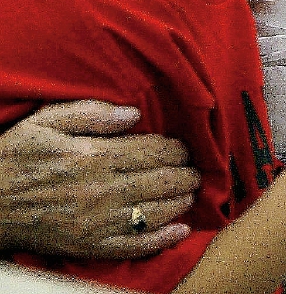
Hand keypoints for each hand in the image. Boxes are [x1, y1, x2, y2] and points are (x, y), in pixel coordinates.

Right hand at [0, 100, 199, 258]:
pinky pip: (134, 246)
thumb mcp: (46, 122)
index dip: (176, 149)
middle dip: (185, 174)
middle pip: (162, 181)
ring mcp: (98, 222)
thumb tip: (133, 114)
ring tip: (189, 193)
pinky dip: (162, 239)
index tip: (183, 149)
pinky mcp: (90, 246)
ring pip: (155, 212)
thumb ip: (91, 113)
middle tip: (193, 171)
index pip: (154, 151)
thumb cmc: (14, 158)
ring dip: (181, 202)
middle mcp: (102, 190)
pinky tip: (180, 231)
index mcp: (94, 156)